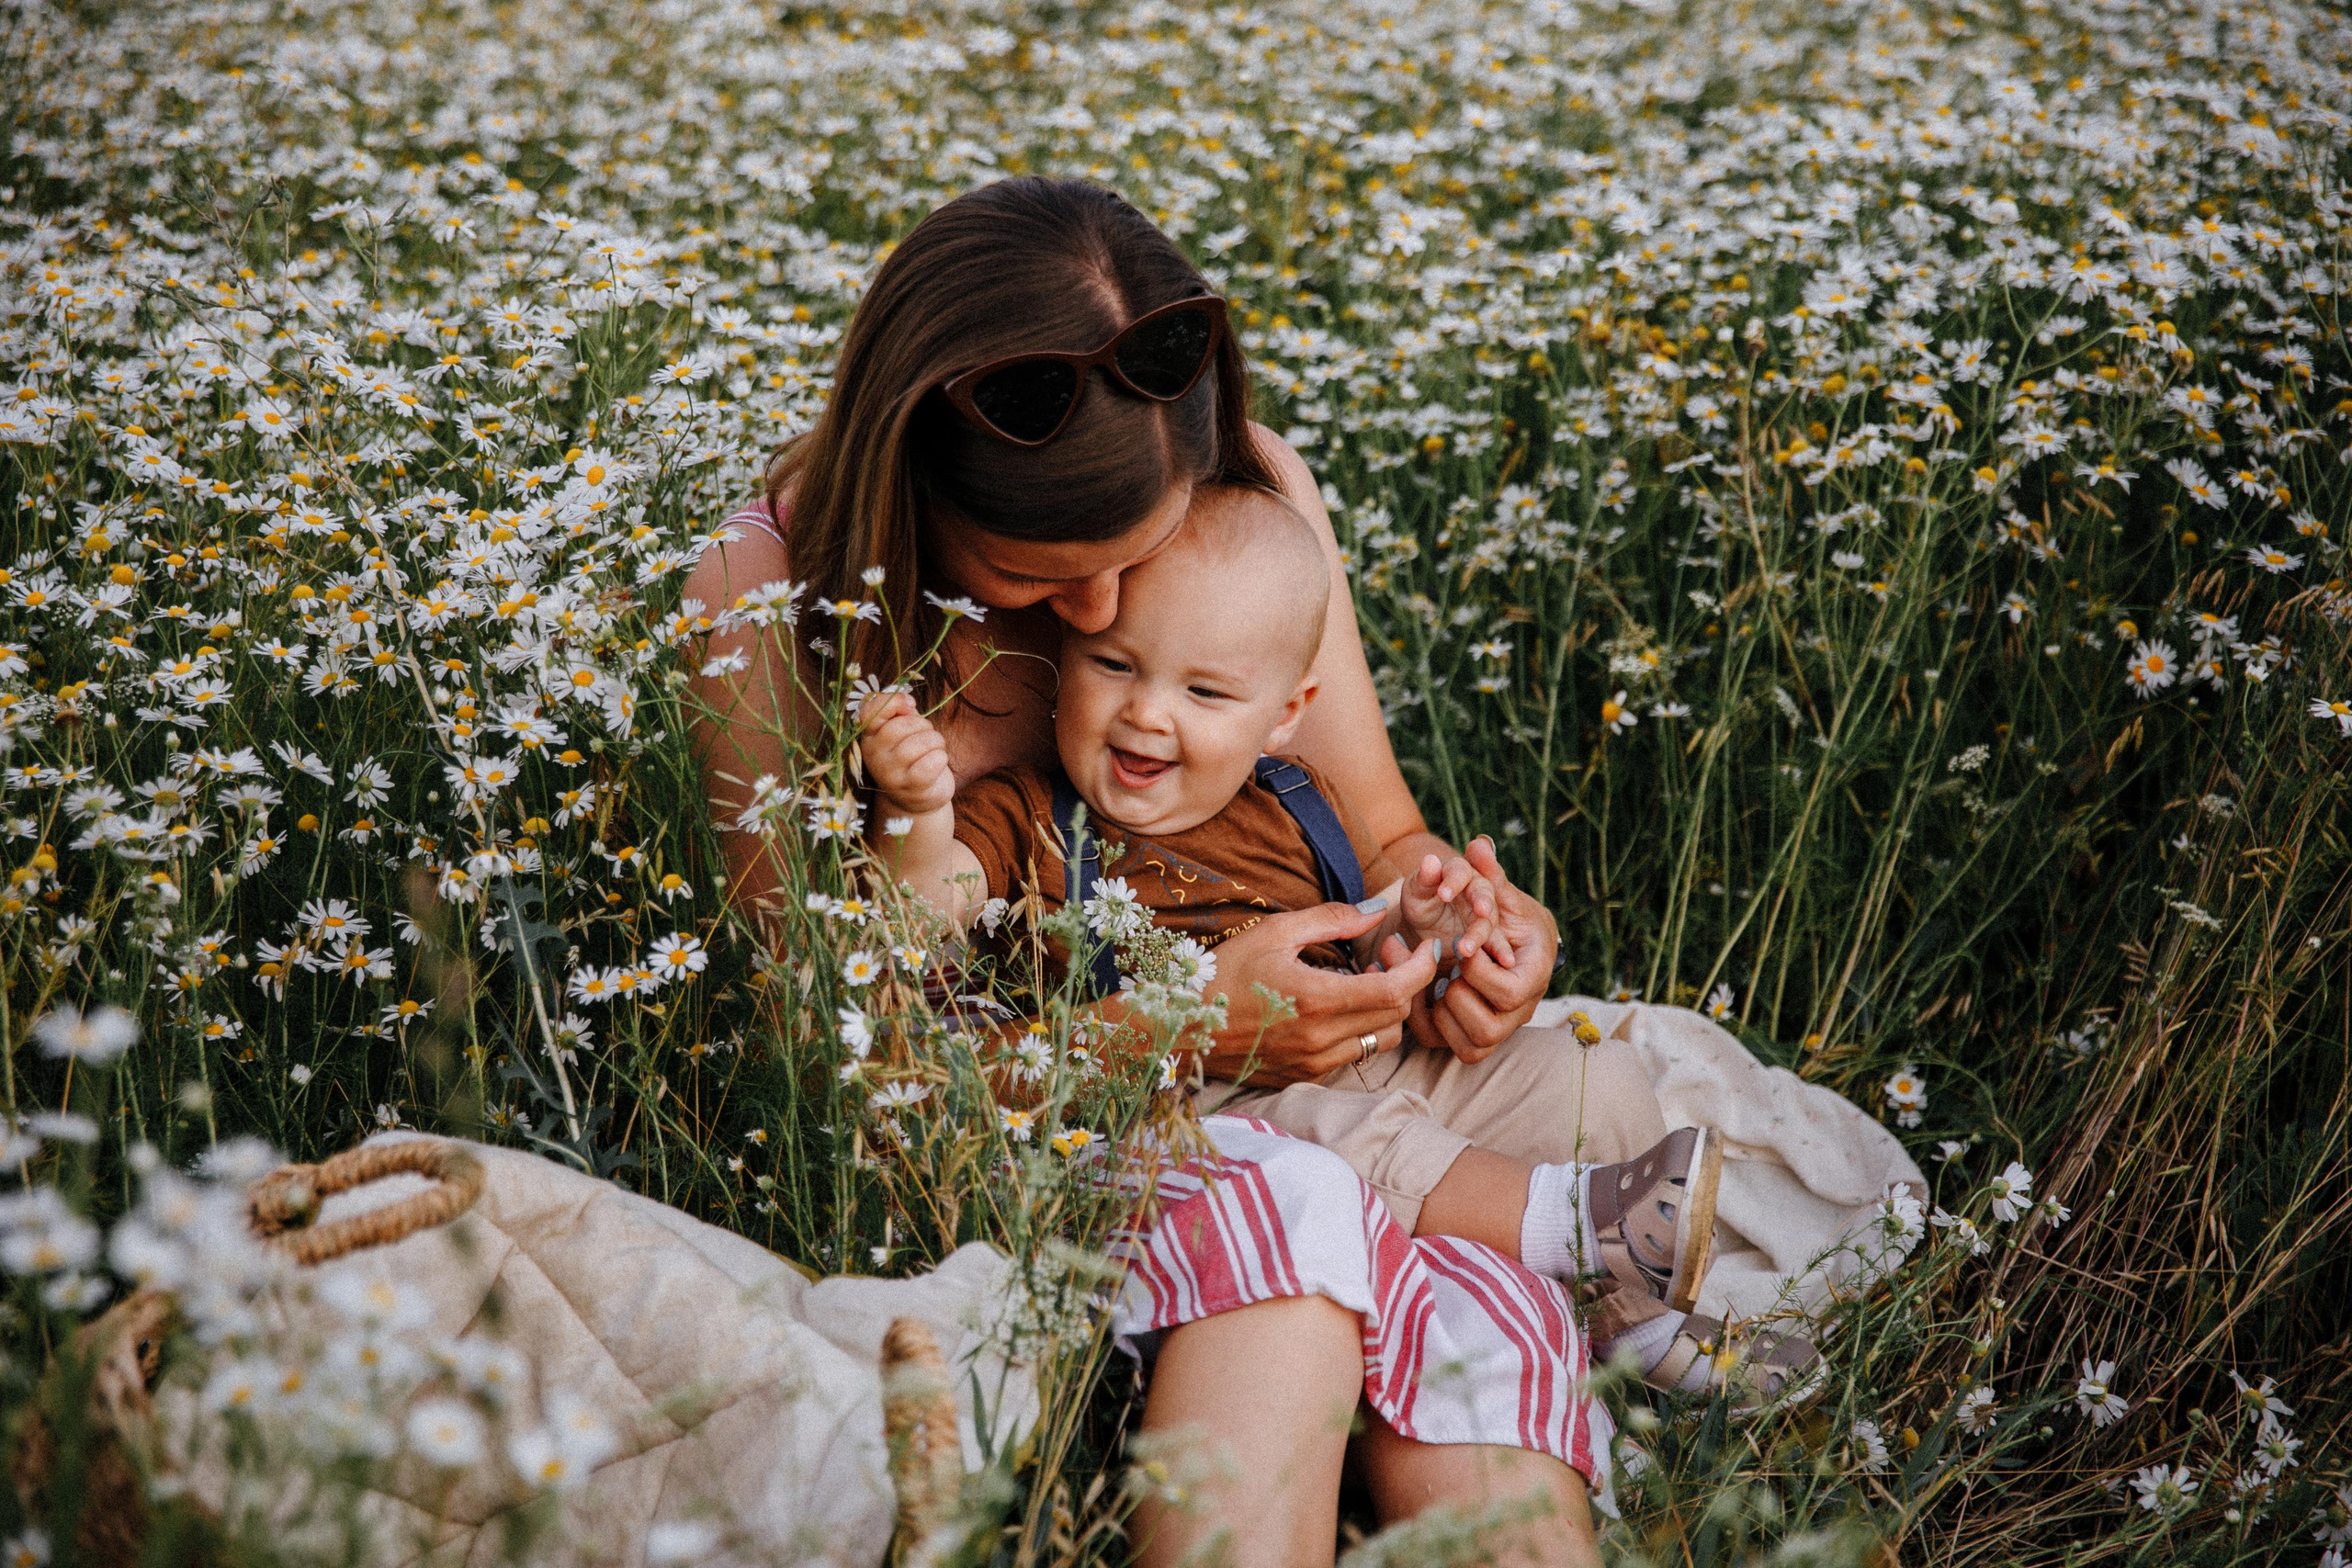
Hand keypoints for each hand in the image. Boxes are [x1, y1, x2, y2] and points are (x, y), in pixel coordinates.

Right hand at [857, 692, 952, 816]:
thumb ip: (901, 713)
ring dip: (936, 741)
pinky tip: (939, 761)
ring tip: (935, 748)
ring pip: (920, 742)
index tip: (911, 705)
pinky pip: (931, 762)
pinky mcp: (910, 788)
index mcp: (869, 738)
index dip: (894, 702)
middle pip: (902, 726)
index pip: (870, 712)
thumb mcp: (902, 732)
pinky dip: (941, 757)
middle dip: (924, 725)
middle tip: (928, 735)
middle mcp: (874, 756)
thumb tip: (907, 702)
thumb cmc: (912, 757)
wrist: (917, 798)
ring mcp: (890, 774)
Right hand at [1197, 903, 1441, 1085]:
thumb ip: (1331, 920)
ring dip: (1386, 1009)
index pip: (1395, 991)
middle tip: (1385, 954)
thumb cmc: (1224, 973)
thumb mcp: (1275, 932)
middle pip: (1396, 1016)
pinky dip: (1362, 1029)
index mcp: (1316, 1000)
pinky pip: (1355, 1054)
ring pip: (1382, 1041)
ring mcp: (1315, 1063)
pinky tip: (1340, 1005)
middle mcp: (1321, 1040)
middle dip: (1405, 982)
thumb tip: (1378, 910)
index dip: (1421, 967)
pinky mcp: (1306, 1076)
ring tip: (1362, 981)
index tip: (1426, 947)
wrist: (1181, 1028)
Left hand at [1381, 837, 1555, 1063]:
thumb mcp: (1498, 892)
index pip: (1511, 992)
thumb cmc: (1504, 914)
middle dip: (1455, 994)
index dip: (1479, 972)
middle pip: (1490, 1028)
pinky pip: (1456, 1050)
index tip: (1459, 946)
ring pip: (1471, 1046)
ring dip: (1441, 1012)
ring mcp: (1502, 1029)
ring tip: (1429, 979)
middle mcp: (1523, 1009)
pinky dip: (1432, 1027)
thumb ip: (1488, 873)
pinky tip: (1421, 996)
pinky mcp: (1479, 1040)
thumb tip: (1478, 845)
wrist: (1508, 941)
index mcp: (1535, 973)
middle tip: (1438, 965)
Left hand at [1397, 853, 1512, 967]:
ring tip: (1466, 949)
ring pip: (1488, 920)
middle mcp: (1476, 887)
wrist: (1425, 929)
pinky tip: (1505, 961)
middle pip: (1482, 893)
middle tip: (1481, 911)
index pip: (1459, 870)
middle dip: (1483, 901)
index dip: (1453, 881)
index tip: (1443, 894)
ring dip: (1481, 934)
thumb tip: (1430, 860)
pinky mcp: (1489, 932)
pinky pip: (1495, 941)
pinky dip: (1500, 951)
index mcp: (1457, 871)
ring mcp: (1485, 911)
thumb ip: (1423, 878)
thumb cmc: (1418, 904)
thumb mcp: (1415, 893)